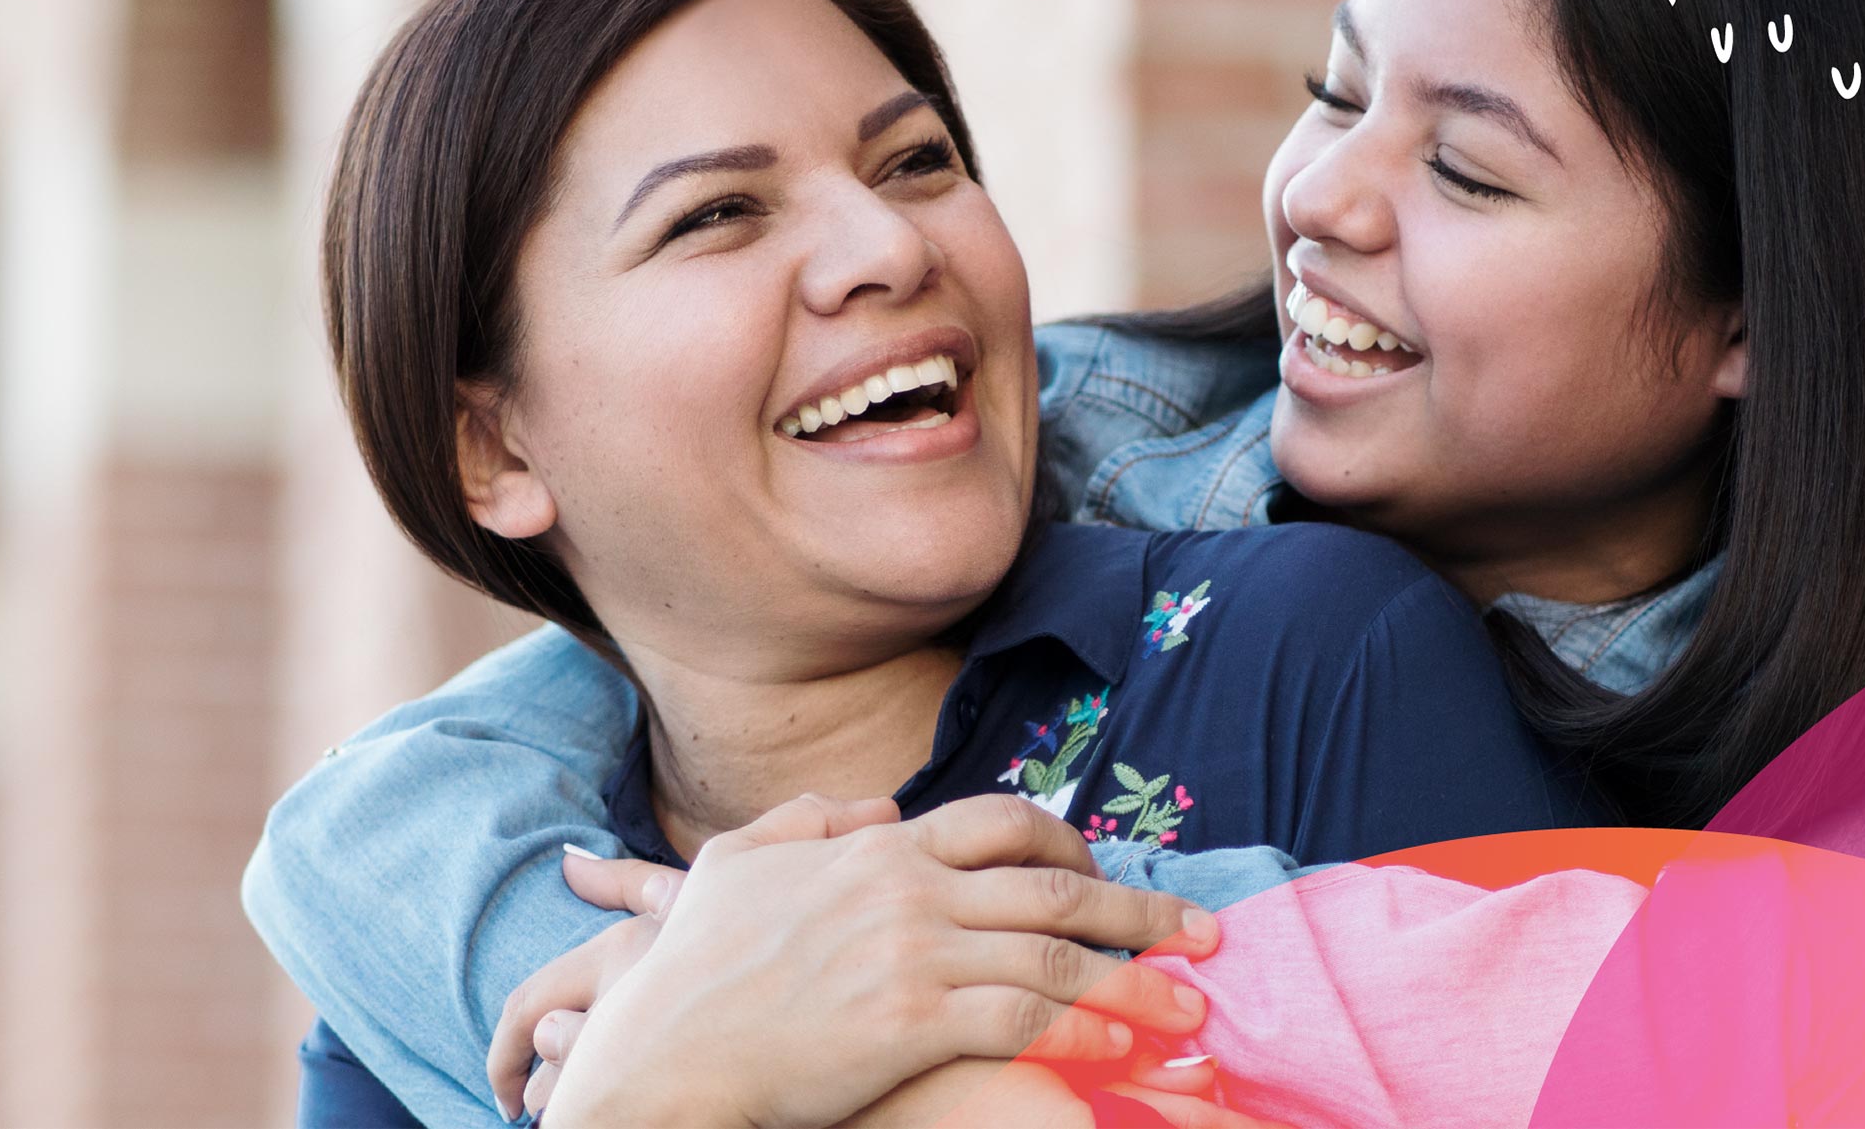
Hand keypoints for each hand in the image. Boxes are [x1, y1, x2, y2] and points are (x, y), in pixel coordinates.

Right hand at [513, 793, 1223, 1126]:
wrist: (664, 1054)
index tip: (1110, 877)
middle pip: (1054, 888)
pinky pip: (1029, 1020)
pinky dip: (1091, 1033)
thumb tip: (876, 810)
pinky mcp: (914, 1021)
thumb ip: (806, 823)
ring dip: (1138, 981)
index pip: (1002, 823)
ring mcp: (912, 953)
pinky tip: (1129, 1051)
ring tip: (1191, 1006)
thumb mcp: (733, 866)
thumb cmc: (689, 971)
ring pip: (1057, 956)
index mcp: (874, 849)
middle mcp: (905, 889)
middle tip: (1200, 931)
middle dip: (1140, 910)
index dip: (1072, 848)